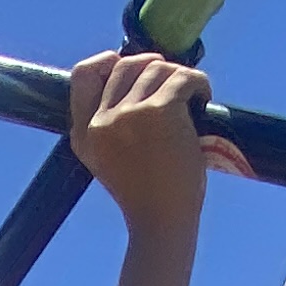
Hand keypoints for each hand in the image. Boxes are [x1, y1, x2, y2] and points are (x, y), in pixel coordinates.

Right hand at [66, 48, 213, 235]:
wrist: (163, 223)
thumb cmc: (146, 196)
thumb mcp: (108, 162)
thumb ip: (110, 127)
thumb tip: (142, 79)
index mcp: (83, 134)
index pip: (82, 75)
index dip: (105, 62)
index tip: (126, 66)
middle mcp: (101, 121)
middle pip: (125, 66)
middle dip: (151, 66)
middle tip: (171, 79)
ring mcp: (129, 114)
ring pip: (156, 69)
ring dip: (178, 76)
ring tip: (192, 94)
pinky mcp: (159, 110)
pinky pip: (182, 78)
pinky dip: (198, 82)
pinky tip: (204, 96)